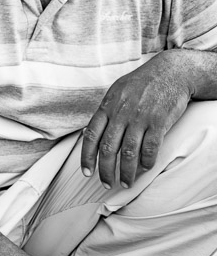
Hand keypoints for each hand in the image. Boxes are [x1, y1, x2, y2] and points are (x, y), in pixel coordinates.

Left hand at [81, 52, 192, 188]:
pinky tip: (145, 169)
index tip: (86, 172)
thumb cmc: (141, 83)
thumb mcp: (116, 92)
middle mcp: (120, 114)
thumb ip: (106, 112)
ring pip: (129, 152)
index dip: (86, 157)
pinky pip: (150, 148)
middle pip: (108, 149)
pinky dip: (147, 162)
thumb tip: (94, 132)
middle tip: (106, 184)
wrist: (170, 72)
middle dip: (106, 170)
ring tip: (126, 183)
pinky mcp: (158, 122)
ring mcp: (139, 118)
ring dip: (127, 172)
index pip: (91, 136)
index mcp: (107, 107)